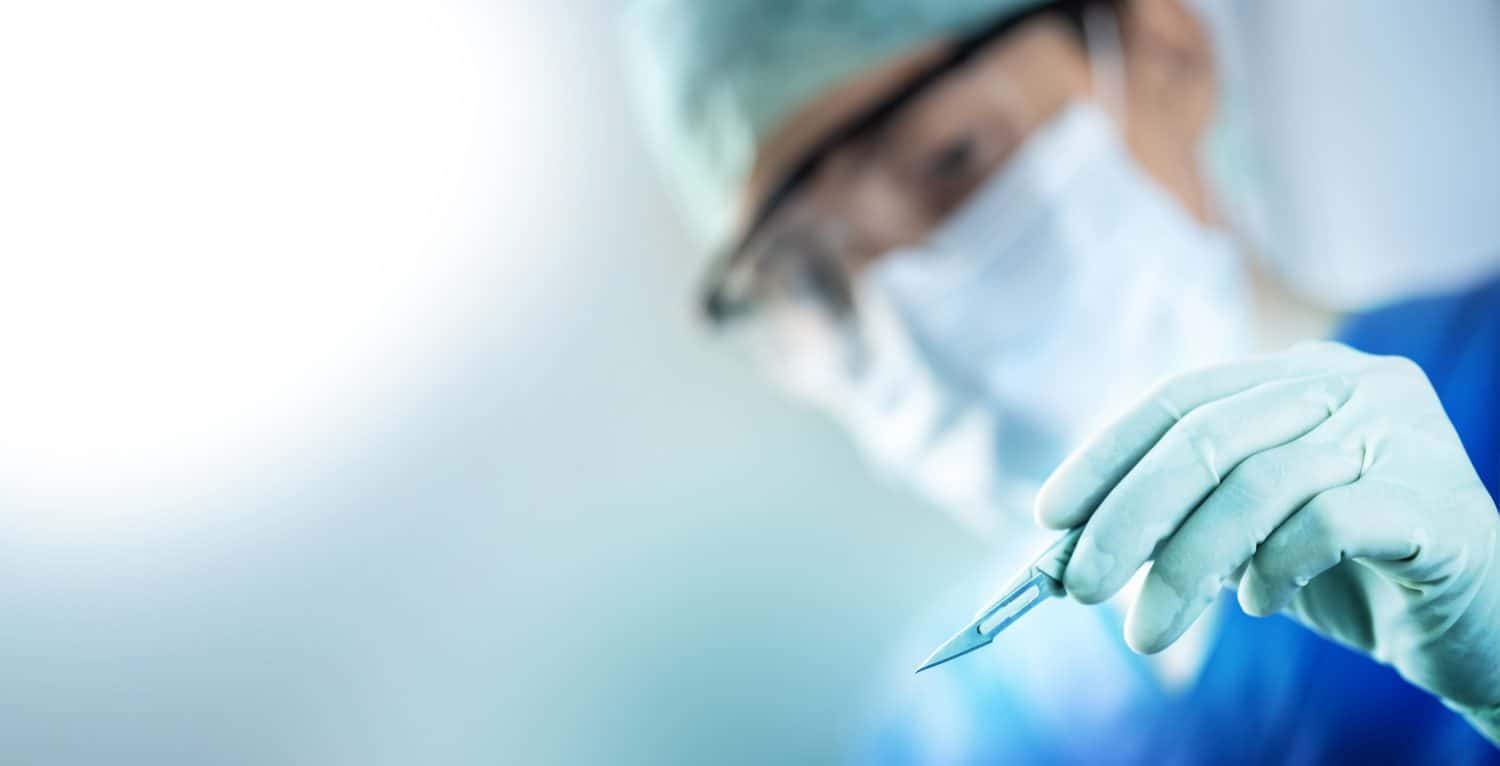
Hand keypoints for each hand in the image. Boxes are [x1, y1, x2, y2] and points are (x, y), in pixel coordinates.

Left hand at [1035, 342, 1499, 732]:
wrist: (1477, 629)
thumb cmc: (1350, 576)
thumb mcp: (1249, 536)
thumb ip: (1180, 520)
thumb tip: (1072, 546)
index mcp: (1299, 377)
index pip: (1180, 398)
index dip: (1106, 456)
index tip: (1050, 516)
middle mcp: (1353, 385)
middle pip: (1207, 436)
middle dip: (1128, 517)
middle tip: (1079, 586)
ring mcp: (1402, 433)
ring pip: (1258, 484)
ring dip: (1185, 564)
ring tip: (1148, 628)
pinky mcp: (1439, 500)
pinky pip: (1328, 522)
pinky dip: (1276, 568)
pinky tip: (1259, 602)